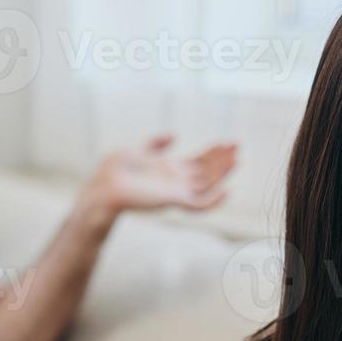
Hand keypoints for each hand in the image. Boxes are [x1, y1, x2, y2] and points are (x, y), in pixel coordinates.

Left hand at [87, 136, 237, 216]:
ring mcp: (175, 192)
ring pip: (206, 185)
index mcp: (169, 170)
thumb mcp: (140, 150)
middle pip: (205, 172)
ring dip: (222, 173)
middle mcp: (175, 182)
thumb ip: (156, 144)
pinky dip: (214, 201)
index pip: (198, 162)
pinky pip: (198, 205)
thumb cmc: (115, 170)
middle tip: (237, 146)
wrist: (103, 186)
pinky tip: (227, 191)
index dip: (213, 153)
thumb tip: (174, 135)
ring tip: (236, 159)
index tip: (228, 142)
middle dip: (222, 159)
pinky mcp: (172, 201)